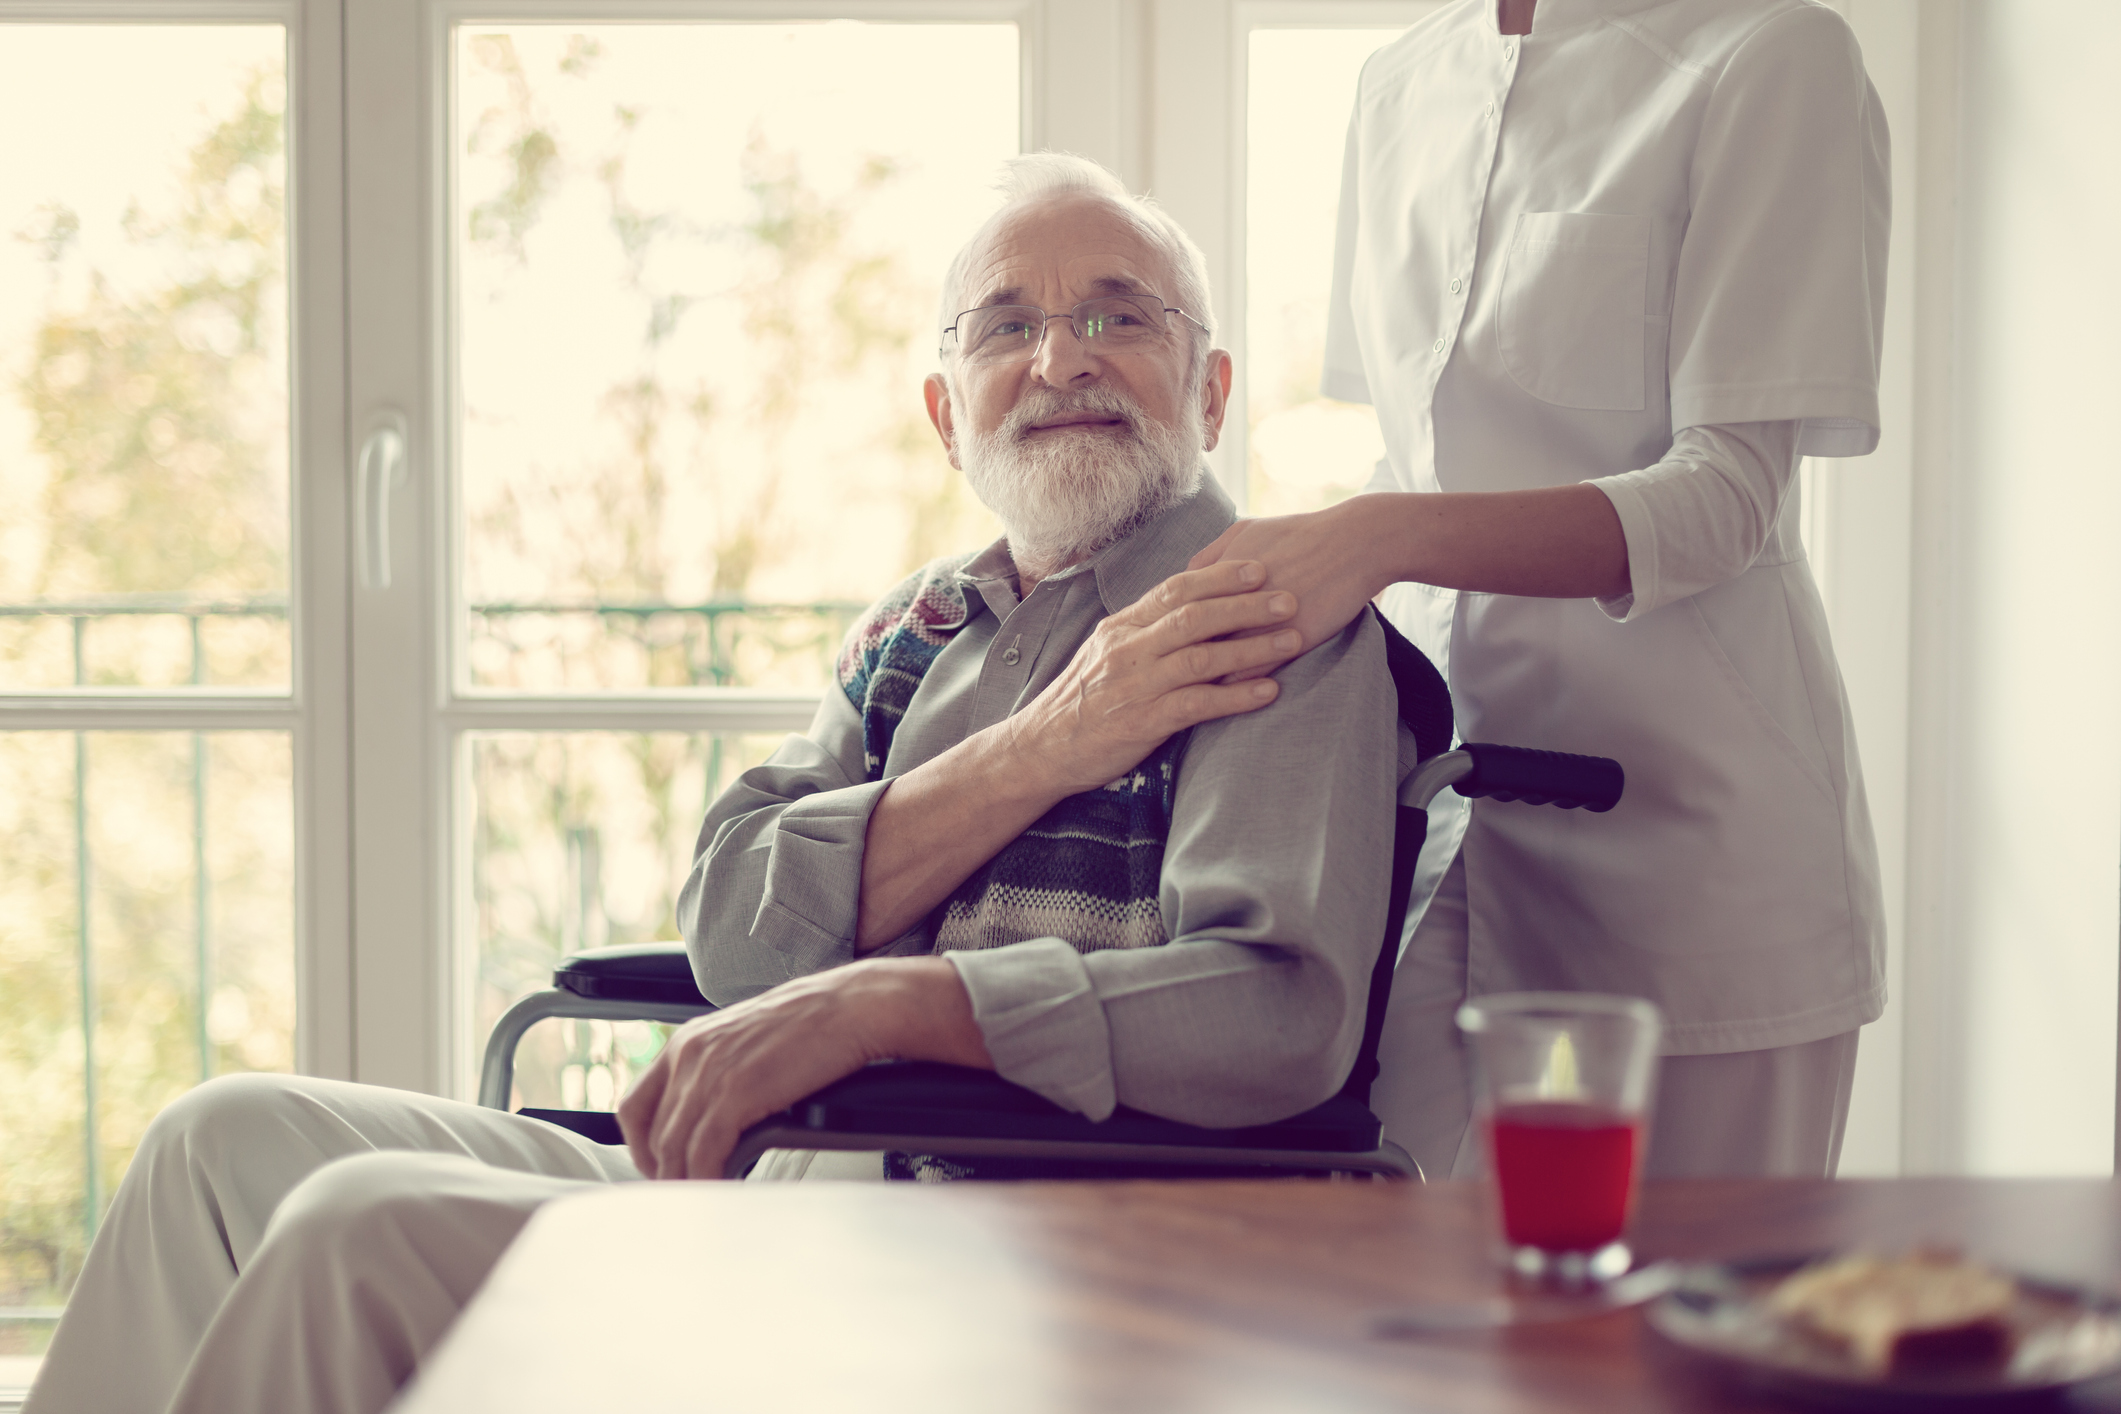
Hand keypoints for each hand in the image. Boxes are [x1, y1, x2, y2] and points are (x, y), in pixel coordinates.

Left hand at [616, 957, 988, 1179]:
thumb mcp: (749, 1041)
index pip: (635, 1106)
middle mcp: (688, 1055)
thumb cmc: (814, 1025)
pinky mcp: (735, 1094)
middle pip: (652, 1135)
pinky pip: (704, 1154)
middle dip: (664, 1174)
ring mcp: (708, 1074)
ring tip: (701, 1206)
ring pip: (674, 1150)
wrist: (852, 1008)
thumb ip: (720, 1071)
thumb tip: (716, 1115)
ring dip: (685, 1184)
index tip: (659, 1169)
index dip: (640, 1148)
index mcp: (687, 1041)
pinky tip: (722, 1191)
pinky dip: (708, 1180)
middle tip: (682, 1198)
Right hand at [1005, 558, 1301, 795]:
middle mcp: (1128, 649)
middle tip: (1290, 597)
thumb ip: (1145, 632)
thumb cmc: (1081, 701)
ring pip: (1201, 656)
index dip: (1219, 577)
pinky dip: (1236, 695)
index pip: (1174, 590)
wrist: (1041, 749)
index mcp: (1121, 627)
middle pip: (1194, 616)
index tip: (1258, 566)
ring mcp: (1135, 685)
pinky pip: (1197, 704)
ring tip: (1293, 639)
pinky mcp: (1142, 722)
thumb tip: (1188, 610)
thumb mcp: (1106, 654)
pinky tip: (1268, 691)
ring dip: (1251, 647)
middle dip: (1246, 604)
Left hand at [1187, 499, 1388, 681]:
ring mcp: (1258, 624)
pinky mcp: (1287, 642)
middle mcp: (1231, 602)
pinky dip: (1237, 690)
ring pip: (1215, 665)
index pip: (1175, 617)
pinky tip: (1232, 697)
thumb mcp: (1246, 531)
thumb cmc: (1298, 535)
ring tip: (1195, 695)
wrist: (1352, 543)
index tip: (1167, 652)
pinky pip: (1250, 675)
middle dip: (1177, 665)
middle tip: (1170, 683)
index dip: (1169, 637)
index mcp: (1214, 576)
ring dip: (1204, 682)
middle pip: (1188, 645)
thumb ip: (1210, 555)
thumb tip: (1185, 577)